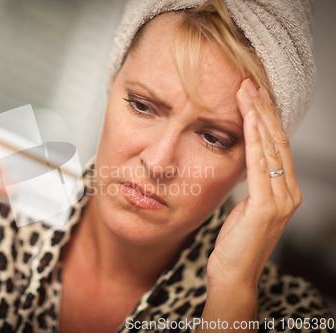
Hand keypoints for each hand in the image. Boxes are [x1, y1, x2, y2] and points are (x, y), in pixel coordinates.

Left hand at [207, 79, 302, 289]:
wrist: (233, 274)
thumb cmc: (236, 242)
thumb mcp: (245, 206)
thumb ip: (251, 183)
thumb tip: (242, 159)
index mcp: (284, 191)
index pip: (277, 147)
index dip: (266, 119)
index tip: (252, 95)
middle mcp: (289, 192)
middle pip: (278, 142)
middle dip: (264, 110)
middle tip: (249, 83)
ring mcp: (282, 200)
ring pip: (272, 148)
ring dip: (259, 117)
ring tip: (247, 92)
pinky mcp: (268, 207)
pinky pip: (261, 165)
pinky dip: (255, 139)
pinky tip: (248, 120)